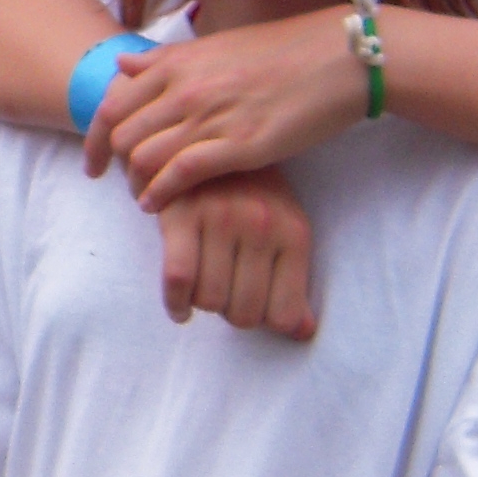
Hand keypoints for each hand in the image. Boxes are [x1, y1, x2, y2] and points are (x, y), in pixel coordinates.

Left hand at [92, 13, 361, 206]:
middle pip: (121, 136)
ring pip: (144, 157)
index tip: (94, 162)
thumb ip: (166, 60)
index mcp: (177, 63)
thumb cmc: (281, 52)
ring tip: (144, 196)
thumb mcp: (215, 47)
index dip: (93, 139)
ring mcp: (210, 116)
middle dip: (112, 166)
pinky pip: (179, 174)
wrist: (338, 58)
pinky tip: (159, 206)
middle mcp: (185, 88)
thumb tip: (123, 65)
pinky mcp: (238, 145)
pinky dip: (160, 194)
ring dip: (136, 184)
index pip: (112, 105)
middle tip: (120, 185)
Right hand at [154, 169, 316, 338]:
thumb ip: (294, 284)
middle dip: (231, 313)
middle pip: (244, 314)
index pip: (282, 315)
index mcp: (293, 234)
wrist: (207, 143)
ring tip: (205, 286)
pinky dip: (176, 304)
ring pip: (209, 301)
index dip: (265, 322)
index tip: (253, 309)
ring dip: (204, 304)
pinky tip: (180, 307)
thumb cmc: (252, 196)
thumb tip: (301, 333)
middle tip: (225, 294)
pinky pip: (178, 281)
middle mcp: (261, 227)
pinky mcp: (181, 216)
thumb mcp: (285, 232)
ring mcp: (221, 220)